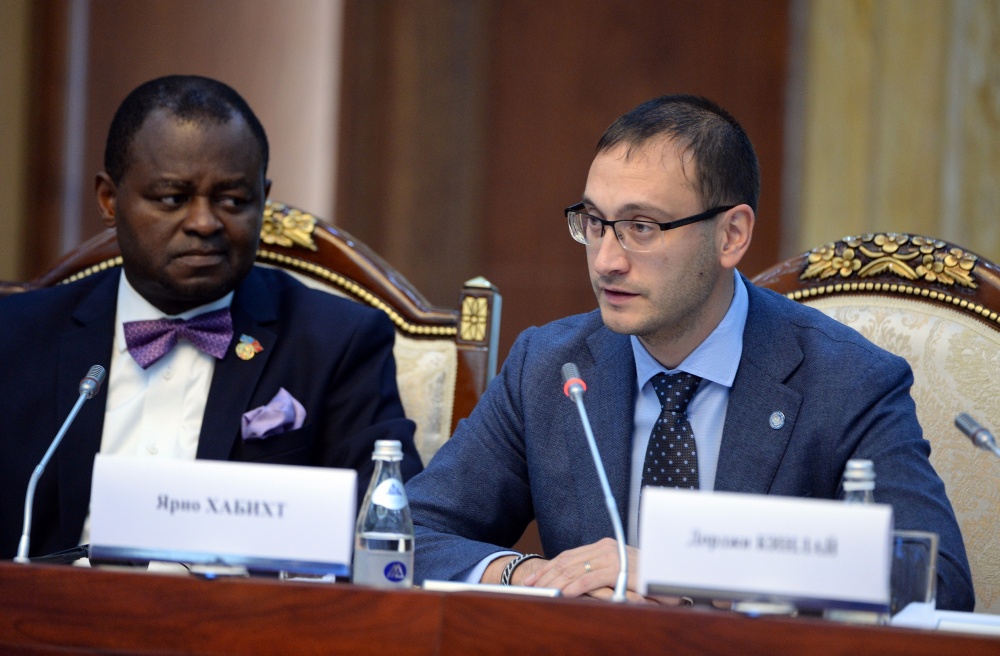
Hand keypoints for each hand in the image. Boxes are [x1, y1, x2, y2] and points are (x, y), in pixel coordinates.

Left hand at [521, 538, 642, 599]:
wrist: (672, 574)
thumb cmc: (646, 577)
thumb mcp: (619, 572)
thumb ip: (599, 572)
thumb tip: (574, 582)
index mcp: (603, 546)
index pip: (569, 556)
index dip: (549, 567)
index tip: (533, 579)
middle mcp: (606, 548)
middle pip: (567, 561)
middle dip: (546, 574)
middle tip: (529, 586)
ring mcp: (612, 557)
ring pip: (575, 569)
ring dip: (555, 582)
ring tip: (541, 591)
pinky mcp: (619, 569)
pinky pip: (591, 578)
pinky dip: (575, 586)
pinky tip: (563, 594)